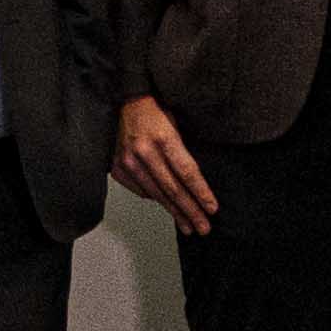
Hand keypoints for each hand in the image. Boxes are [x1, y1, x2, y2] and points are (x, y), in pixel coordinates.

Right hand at [111, 95, 217, 236]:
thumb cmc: (158, 112)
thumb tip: (199, 184)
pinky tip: (167, 208)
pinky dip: (155, 199)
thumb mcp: (178, 125)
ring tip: (189, 227)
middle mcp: (143, 152)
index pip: (187, 173)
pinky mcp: (117, 167)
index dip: (201, 193)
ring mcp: (127, 161)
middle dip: (190, 211)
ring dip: (174, 212)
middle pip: (172, 189)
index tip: (212, 209)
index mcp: (163, 138)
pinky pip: (140, 190)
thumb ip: (185, 153)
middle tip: (204, 228)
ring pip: (156, 194)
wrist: (126, 101)